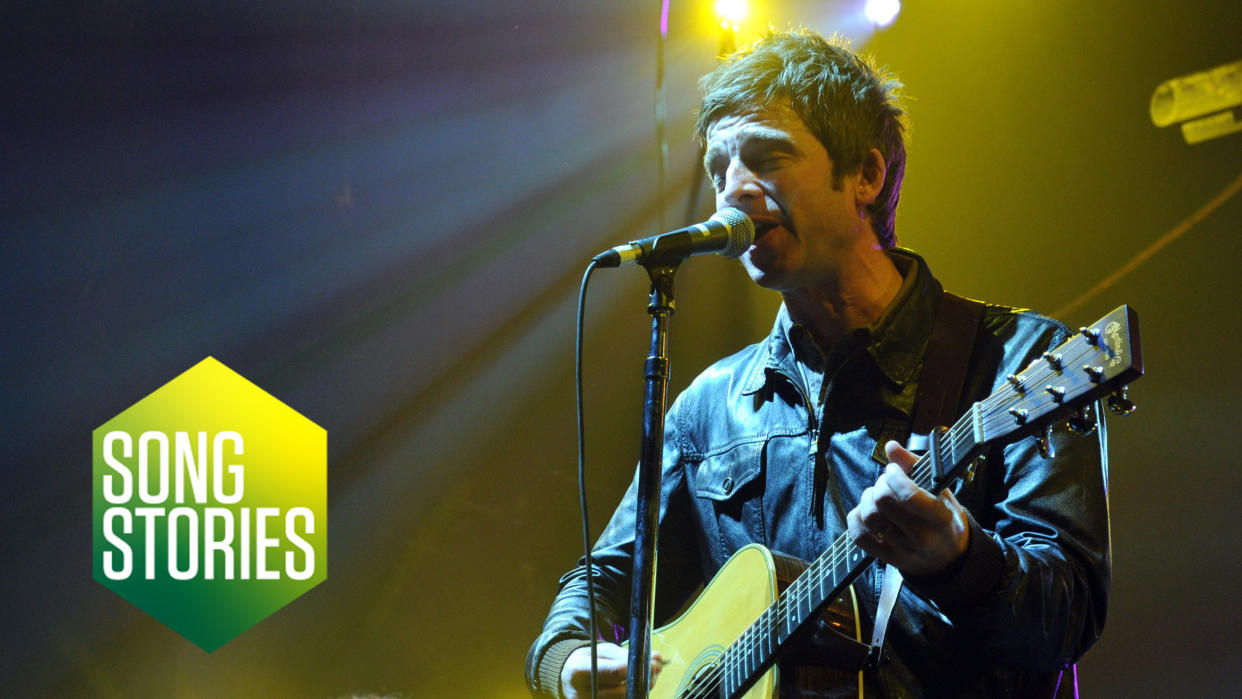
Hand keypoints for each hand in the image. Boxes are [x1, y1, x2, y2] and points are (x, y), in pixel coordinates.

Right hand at [561, 642, 663, 698]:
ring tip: (650, 677)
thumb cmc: (587, 660)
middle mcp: (581, 693)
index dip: (639, 667)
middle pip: (623, 692)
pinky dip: (633, 696)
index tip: (655, 662)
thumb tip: (657, 657)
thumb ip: (628, 656)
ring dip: (643, 690)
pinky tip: (640, 687)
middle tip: (657, 670)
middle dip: (646, 681)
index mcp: (580, 670)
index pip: (616, 672)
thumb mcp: (603, 652)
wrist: (567, 677)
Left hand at [846, 440, 969, 576]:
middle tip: (885, 482)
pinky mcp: (888, 558)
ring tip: (875, 495)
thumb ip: (914, 465)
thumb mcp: (939, 490)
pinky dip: (856, 518)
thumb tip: (890, 446)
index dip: (894, 476)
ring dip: (867, 499)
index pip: (908, 495)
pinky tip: (864, 510)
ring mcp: (904, 550)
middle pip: (884, 503)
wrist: (949, 556)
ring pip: (870, 518)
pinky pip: (860, 537)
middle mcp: (923, 536)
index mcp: (940, 517)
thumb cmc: (942, 515)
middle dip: (880, 484)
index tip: (893, 469)